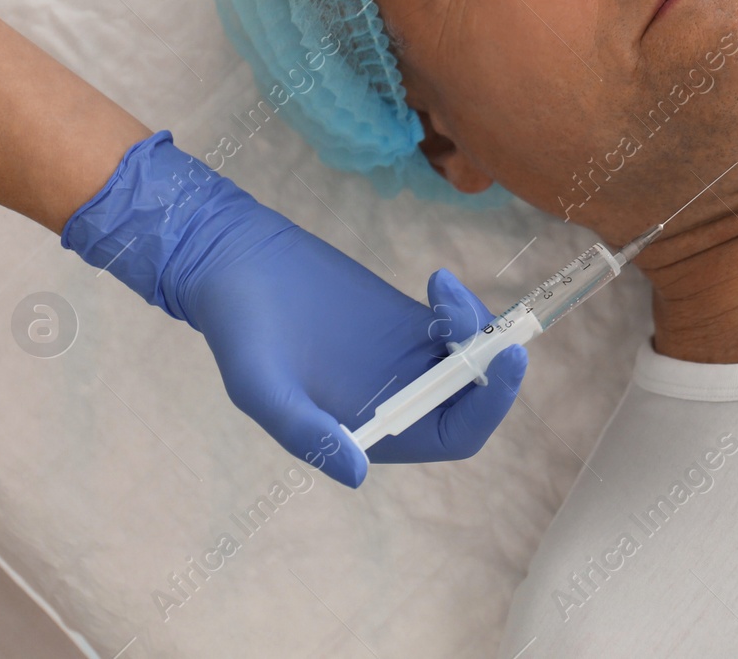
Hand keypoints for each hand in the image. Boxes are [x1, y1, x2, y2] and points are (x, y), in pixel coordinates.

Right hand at [61, 131, 526, 486]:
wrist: (234, 263)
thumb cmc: (240, 330)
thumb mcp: (257, 386)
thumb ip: (304, 432)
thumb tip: (357, 474)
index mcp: (370, 432)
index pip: (454, 436)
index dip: (487, 409)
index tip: (502, 362)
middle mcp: (398, 402)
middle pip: (475, 398)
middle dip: (491, 362)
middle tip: (479, 320)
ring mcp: (407, 360)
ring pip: (471, 357)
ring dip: (475, 326)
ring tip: (441, 291)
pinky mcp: (407, 322)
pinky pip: (457, 325)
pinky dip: (462, 307)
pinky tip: (437, 281)